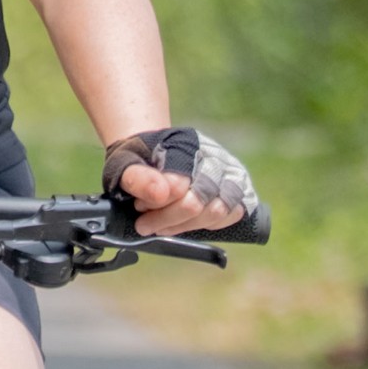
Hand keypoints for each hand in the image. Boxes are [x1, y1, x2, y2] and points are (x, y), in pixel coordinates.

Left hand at [104, 127, 256, 236]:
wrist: (155, 153)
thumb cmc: (142, 160)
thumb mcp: (126, 163)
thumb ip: (137, 178)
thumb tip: (160, 194)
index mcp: (184, 143)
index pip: (177, 185)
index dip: (155, 205)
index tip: (139, 208)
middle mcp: (213, 154)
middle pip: (197, 202)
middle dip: (168, 219)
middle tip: (146, 223)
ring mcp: (230, 170)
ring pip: (216, 211)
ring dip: (186, 225)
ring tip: (163, 225)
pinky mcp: (241, 186)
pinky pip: (232, 214)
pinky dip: (208, 223)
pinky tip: (186, 221)